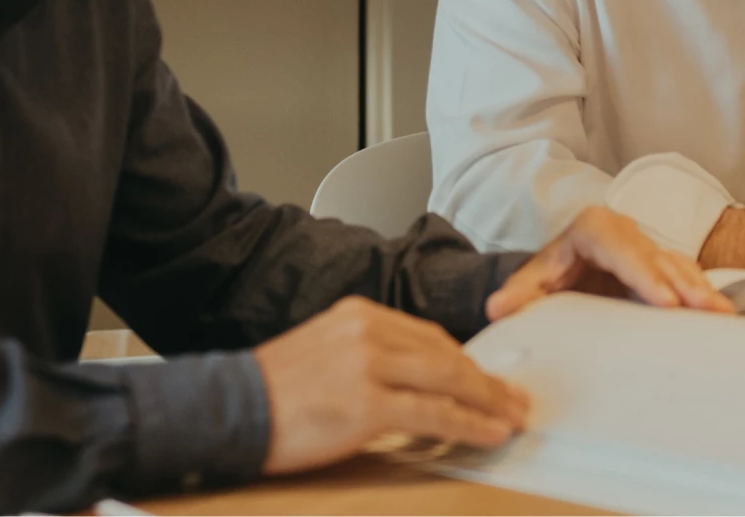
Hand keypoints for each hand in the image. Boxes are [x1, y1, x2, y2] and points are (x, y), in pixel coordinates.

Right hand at [252, 296, 528, 474]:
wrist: (230, 409)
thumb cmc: (273, 392)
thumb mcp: (324, 350)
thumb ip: (367, 354)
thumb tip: (413, 381)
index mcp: (358, 313)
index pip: (428, 335)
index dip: (466, 360)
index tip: (488, 378)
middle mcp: (368, 331)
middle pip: (446, 354)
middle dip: (486, 380)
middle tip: (514, 399)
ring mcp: (369, 366)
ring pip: (448, 380)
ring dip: (487, 401)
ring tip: (511, 417)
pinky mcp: (368, 405)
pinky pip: (433, 414)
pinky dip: (468, 424)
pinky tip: (488, 432)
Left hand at [485, 206, 732, 320]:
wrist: (561, 274)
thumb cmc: (550, 278)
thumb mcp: (531, 284)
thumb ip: (517, 295)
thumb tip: (497, 309)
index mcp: (591, 229)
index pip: (618, 245)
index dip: (642, 272)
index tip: (661, 301)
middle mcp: (625, 233)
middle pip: (655, 255)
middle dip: (680, 283)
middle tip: (701, 310)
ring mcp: (647, 249)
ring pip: (677, 265)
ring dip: (700, 290)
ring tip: (722, 315)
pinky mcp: (662, 268)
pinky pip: (686, 278)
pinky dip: (703, 295)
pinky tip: (723, 316)